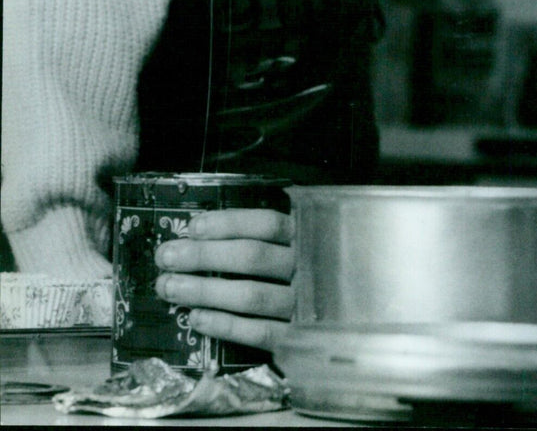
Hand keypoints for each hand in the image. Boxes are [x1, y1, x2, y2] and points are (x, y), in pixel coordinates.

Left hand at [154, 208, 294, 350]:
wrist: (343, 316)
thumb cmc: (306, 271)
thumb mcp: (297, 242)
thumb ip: (263, 233)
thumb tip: (200, 231)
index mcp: (306, 237)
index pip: (267, 224)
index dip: (228, 224)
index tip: (193, 228)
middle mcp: (307, 267)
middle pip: (252, 256)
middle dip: (203, 256)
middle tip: (166, 257)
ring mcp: (303, 304)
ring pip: (251, 296)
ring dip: (205, 291)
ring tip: (170, 288)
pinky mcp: (297, 339)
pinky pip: (258, 333)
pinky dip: (224, 325)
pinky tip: (196, 318)